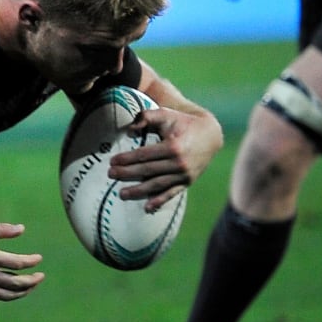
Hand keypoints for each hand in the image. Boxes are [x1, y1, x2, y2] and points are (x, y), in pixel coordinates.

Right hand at [0, 222, 44, 300]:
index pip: (17, 263)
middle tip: (40, 276)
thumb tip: (22, 229)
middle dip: (31, 281)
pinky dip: (8, 295)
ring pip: (7, 294)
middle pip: (16, 283)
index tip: (38, 259)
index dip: (31, 261)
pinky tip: (14, 291)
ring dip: (22, 292)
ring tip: (31, 286)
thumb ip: (1, 230)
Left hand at [107, 107, 223, 211]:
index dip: (126, 159)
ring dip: (138, 191)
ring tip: (121, 194)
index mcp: (173, 147)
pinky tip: (147, 208)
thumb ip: (147, 116)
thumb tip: (130, 130)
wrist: (210, 135)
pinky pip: (171, 193)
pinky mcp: (187, 182)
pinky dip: (160, 201)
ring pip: (157, 185)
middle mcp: (179, 163)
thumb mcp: (166, 114)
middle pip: (147, 170)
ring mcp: (184, 175)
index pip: (144, 155)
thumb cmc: (183, 123)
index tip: (112, 161)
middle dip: (127, 173)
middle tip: (110, 175)